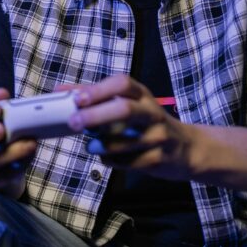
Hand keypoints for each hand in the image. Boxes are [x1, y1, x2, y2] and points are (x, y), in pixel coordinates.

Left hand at [65, 75, 196, 180]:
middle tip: (73, 122)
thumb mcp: (128, 103)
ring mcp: (158, 136)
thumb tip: (59, 90)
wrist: (187, 148)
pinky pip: (129, 162)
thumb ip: (94, 96)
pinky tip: (106, 157)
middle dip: (96, 116)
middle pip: (124, 109)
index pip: (122, 83)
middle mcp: (152, 112)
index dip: (98, 90)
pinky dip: (112, 160)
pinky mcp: (160, 159)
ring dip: (102, 144)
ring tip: (90, 146)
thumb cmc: (147, 122)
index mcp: (142, 94)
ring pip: (125, 141)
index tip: (77, 98)